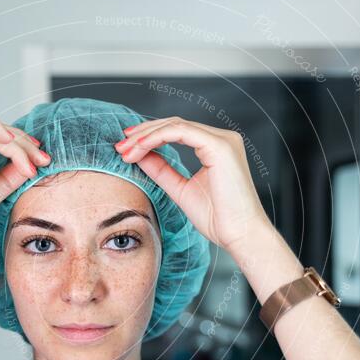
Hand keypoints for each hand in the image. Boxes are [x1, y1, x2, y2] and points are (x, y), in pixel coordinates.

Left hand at [114, 115, 271, 252]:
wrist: (240, 235)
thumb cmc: (219, 219)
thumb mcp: (180, 190)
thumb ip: (162, 171)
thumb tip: (139, 155)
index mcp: (216, 147)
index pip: (176, 132)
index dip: (149, 137)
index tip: (126, 149)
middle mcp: (222, 138)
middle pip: (173, 124)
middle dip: (143, 134)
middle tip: (120, 146)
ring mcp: (223, 139)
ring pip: (174, 125)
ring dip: (145, 136)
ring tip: (125, 149)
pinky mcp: (219, 145)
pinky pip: (180, 132)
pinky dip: (156, 138)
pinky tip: (140, 149)